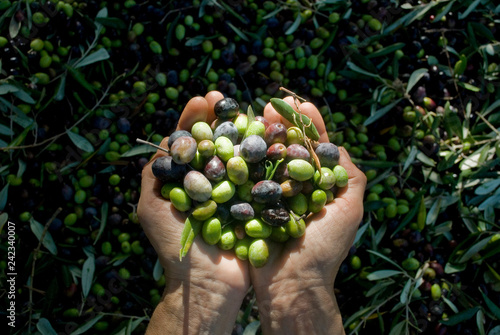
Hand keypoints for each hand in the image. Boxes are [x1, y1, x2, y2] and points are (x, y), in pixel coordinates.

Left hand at [137, 91, 249, 334]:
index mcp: (186, 181)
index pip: (189, 142)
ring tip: (247, 107)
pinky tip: (267, 134)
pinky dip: (263, 153)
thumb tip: (166, 140)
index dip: (194, 119)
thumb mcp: (152, 206)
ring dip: (242, 129)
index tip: (202, 99)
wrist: (208, 283)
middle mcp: (211, 183)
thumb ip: (155, 173)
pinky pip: (259, 174)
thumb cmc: (175, 245)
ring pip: (238, 154)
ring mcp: (234, 192)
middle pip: (215, 142)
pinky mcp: (255, 203)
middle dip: (218, 117)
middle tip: (221, 96)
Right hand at [249, 97, 366, 333]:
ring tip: (253, 115)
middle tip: (270, 103)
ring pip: (263, 157)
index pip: (312, 146)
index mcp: (316, 183)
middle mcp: (291, 184)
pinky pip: (243, 177)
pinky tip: (235, 139)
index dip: (306, 123)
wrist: (291, 282)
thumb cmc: (325, 246)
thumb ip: (350, 175)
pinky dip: (239, 158)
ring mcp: (267, 193)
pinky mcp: (246, 203)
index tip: (299, 103)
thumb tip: (336, 144)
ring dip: (258, 134)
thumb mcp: (350, 208)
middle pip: (284, 146)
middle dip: (279, 123)